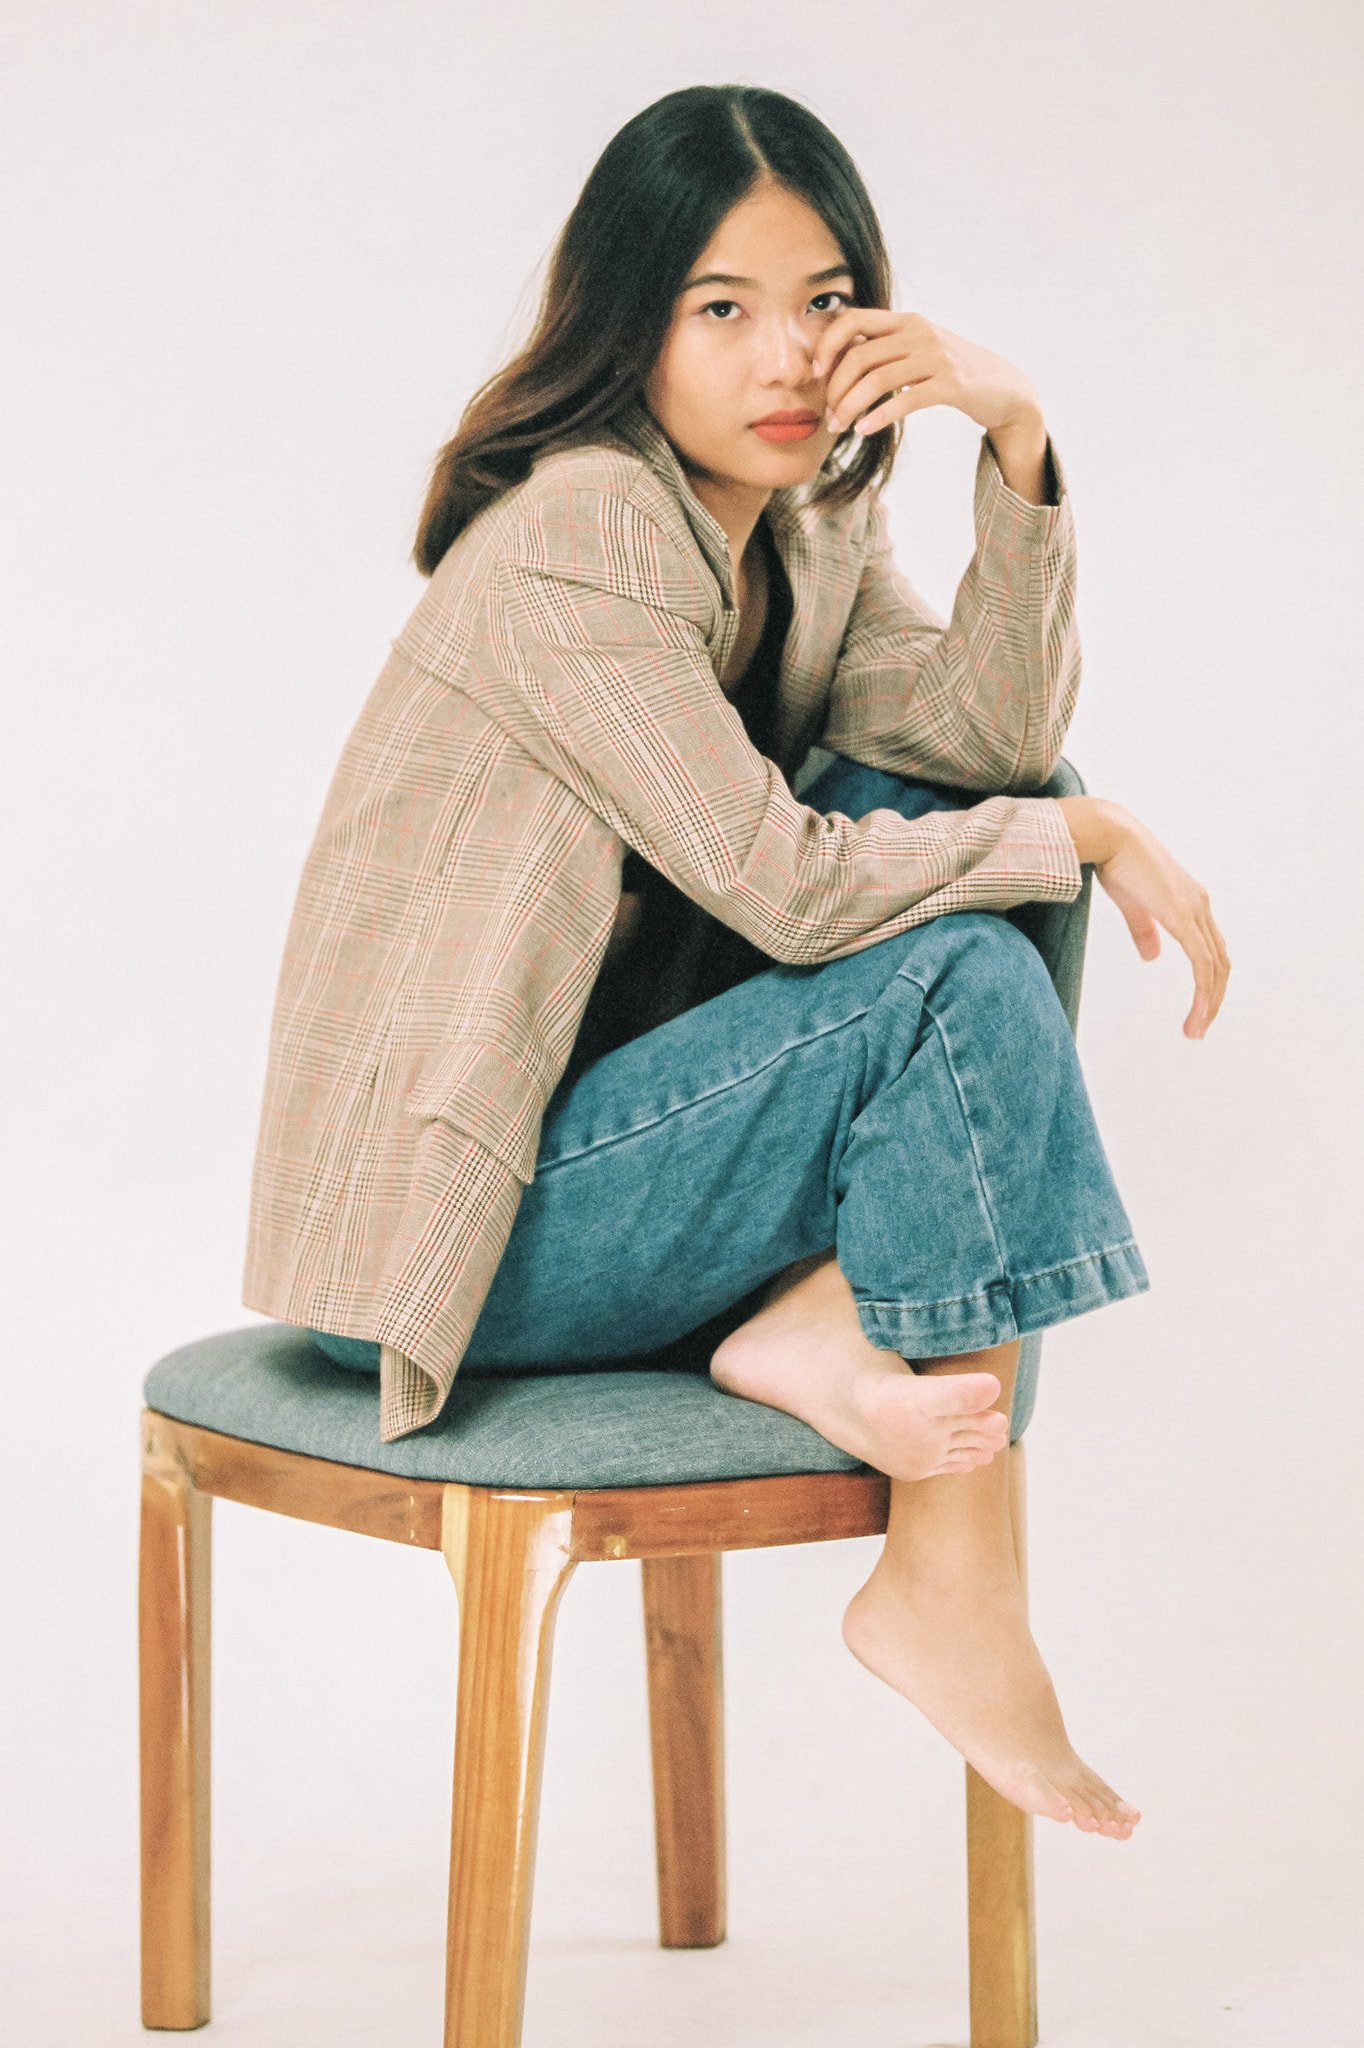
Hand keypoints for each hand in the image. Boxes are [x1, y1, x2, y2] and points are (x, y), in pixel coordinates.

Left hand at [811, 307, 1040, 439]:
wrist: (1003, 388)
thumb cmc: (951, 373)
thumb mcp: (917, 352)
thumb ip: (885, 351)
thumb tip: (839, 361)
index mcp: (906, 321)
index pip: (853, 318)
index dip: (827, 344)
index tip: (815, 372)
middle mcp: (919, 332)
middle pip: (860, 355)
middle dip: (835, 388)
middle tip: (828, 415)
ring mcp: (937, 357)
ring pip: (878, 379)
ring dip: (850, 406)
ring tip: (840, 427)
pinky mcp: (951, 384)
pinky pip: (905, 400)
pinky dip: (878, 416)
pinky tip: (864, 429)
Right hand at [1082, 803, 1231, 1038]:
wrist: (1109, 834)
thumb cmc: (1116, 861)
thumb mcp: (1133, 904)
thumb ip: (1145, 930)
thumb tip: (1152, 958)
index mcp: (1190, 904)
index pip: (1210, 951)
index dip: (1207, 983)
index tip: (1195, 1010)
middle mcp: (1200, 907)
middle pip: (1220, 964)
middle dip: (1212, 1000)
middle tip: (1197, 1030)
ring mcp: (1195, 911)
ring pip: (1215, 968)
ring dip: (1208, 1003)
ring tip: (1195, 1031)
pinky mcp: (1183, 916)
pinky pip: (1202, 962)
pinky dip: (1203, 991)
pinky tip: (1197, 1012)